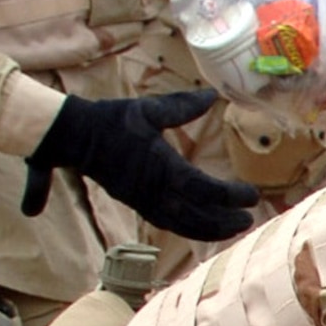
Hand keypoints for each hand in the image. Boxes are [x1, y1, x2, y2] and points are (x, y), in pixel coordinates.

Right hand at [21, 90, 258, 240]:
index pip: (207, 190)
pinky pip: (170, 225)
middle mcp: (156, 191)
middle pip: (200, 216)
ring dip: (212, 231)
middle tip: (250, 219)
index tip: (253, 195)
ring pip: (186, 226)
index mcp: (163, 167)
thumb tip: (211, 94)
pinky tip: (206, 229)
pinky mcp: (138, 206)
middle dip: (227, 220)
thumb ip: (182, 106)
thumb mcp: (148, 109)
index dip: (233, 196)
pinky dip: (192, 230)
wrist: (72, 137)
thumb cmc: (111, 120)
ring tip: (235, 228)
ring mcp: (146, 202)